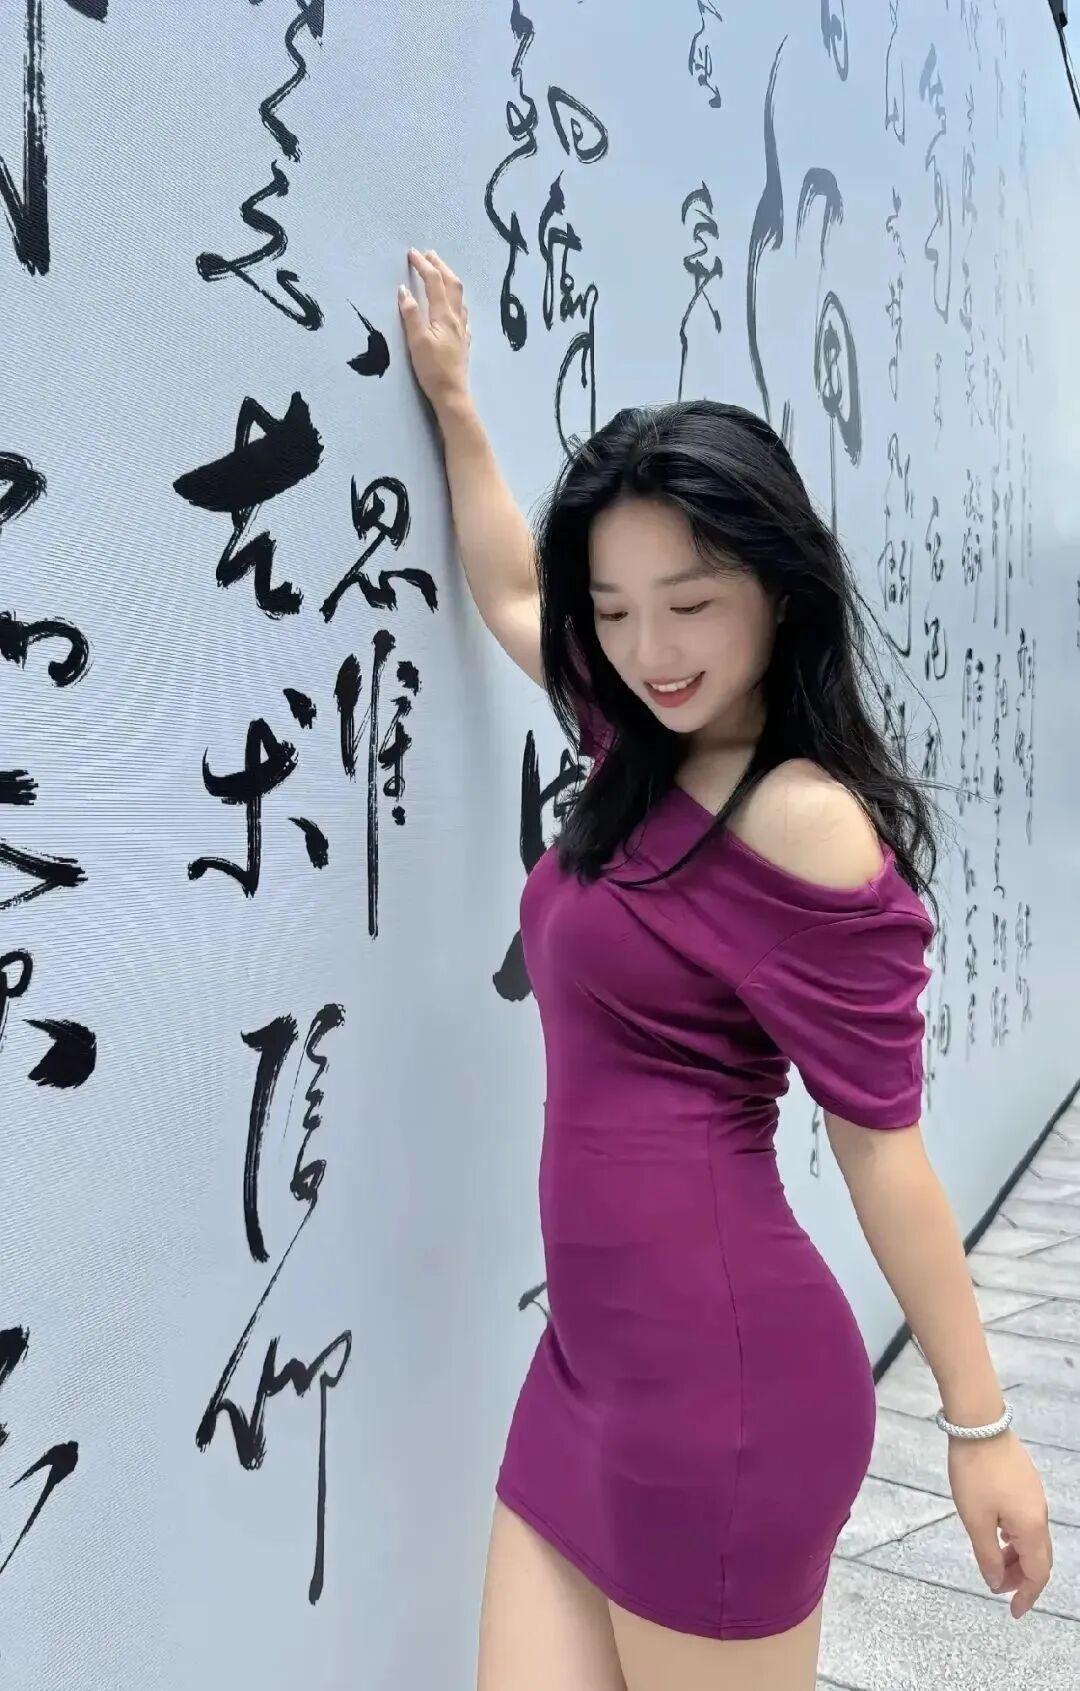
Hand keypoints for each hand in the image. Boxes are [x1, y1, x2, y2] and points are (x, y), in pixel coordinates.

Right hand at [398, 249, 470, 419]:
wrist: (452, 395)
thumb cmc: (433, 370)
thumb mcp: (417, 341)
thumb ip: (411, 314)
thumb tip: (404, 290)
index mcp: (444, 315)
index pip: (434, 282)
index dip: (423, 266)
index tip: (412, 254)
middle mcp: (456, 319)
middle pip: (451, 285)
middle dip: (440, 267)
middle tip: (429, 255)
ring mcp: (461, 330)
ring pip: (459, 298)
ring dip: (449, 281)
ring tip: (441, 274)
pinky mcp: (462, 342)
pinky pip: (462, 314)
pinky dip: (455, 302)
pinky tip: (454, 308)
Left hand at [949, 1432, 1052, 1618]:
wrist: (979, 1425)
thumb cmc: (974, 1473)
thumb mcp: (975, 1520)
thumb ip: (987, 1556)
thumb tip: (997, 1582)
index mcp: (1031, 1527)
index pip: (1038, 1573)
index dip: (1027, 1596)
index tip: (1013, 1612)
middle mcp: (1040, 1514)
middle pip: (1039, 1558)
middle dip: (1021, 1578)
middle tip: (998, 1587)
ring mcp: (1035, 1497)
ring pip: (1032, 1539)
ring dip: (1016, 1557)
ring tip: (992, 1562)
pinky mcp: (1026, 1484)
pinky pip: (1026, 1521)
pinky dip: (1014, 1537)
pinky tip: (996, 1534)